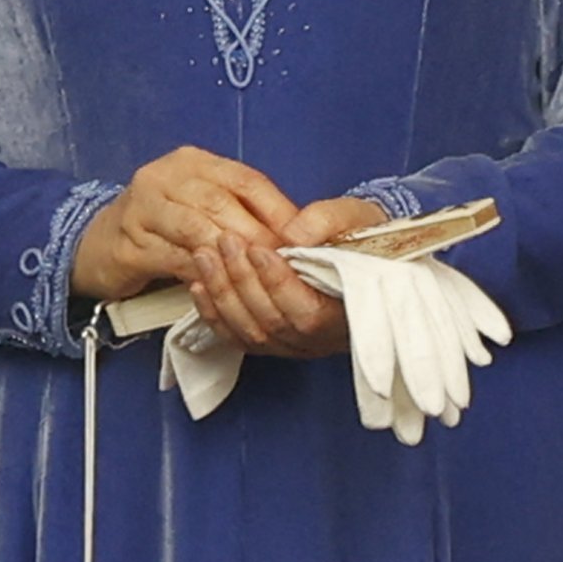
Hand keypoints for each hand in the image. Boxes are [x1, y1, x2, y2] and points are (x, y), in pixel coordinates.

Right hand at [70, 145, 298, 300]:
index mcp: (192, 162)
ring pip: (196, 228)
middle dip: (257, 235)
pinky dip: (199, 273)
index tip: (301, 237)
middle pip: (221, 202)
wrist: (97, 243)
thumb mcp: (199, 205)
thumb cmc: (161, 225)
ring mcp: (142, 208)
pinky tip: (218, 285)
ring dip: (230, 255)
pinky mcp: (127, 243)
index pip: (245, 179)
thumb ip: (237, 211)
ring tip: (255, 275)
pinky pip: (171, 259)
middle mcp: (164, 176)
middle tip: (283, 263)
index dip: (277, 208)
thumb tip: (292, 235)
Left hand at [187, 195, 387, 357]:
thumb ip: (327, 221)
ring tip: (205, 254)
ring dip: (222, 293)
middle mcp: (319, 338)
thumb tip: (292, 235)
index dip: (277, 283)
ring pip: (250, 333)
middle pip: (272, 323)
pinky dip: (214, 312)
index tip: (257, 247)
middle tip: (224, 240)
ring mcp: (294, 344)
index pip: (305, 312)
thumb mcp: (355, 217)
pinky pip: (238, 337)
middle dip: (242, 280)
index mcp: (347, 313)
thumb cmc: (362, 236)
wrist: (364, 253)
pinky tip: (199, 283)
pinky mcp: (273, 340)